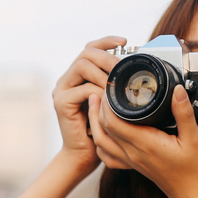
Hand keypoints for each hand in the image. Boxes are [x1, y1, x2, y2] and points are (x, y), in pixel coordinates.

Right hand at [52, 36, 125, 173]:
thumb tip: (136, 69)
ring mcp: (62, 90)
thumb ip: (116, 85)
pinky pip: (82, 89)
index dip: (107, 41)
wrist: (85, 155)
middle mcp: (67, 80)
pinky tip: (109, 101)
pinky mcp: (61, 102)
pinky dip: (99, 92)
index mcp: (79, 76)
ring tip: (117, 85)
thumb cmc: (102, 130)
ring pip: (82, 65)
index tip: (126, 41)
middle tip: (123, 68)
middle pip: (86, 53)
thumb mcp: (112, 102)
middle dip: (108, 57)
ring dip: (104, 73)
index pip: (90, 48)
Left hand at [93, 85, 197, 197]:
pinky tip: (106, 132)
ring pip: (101, 142)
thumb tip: (177, 90)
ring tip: (97, 106)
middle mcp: (134, 154)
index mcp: (146, 144)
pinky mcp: (134, 166)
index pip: (113, 122)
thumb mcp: (195, 139)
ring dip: (95, 124)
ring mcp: (132, 161)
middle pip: (103, 129)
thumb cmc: (197, 172)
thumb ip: (184, 113)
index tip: (111, 87)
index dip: (107, 103)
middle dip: (98, 108)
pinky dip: (102, 142)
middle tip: (103, 89)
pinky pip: (108, 156)